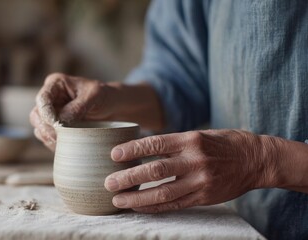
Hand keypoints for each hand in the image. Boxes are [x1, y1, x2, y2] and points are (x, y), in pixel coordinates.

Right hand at [30, 73, 113, 149]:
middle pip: (36, 115)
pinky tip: (64, 146)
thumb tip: (61, 121)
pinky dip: (53, 143)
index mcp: (56, 84)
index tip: (56, 125)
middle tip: (57, 138)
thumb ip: (77, 107)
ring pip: (39, 128)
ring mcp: (51, 113)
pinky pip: (48, 137)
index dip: (46, 113)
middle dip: (45, 128)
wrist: (112, 107)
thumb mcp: (94, 96)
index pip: (43, 99)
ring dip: (48, 138)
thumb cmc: (103, 96)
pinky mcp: (55, 127)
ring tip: (63, 143)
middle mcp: (50, 98)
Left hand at [104, 129, 279, 212]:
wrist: (255, 159)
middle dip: (129, 178)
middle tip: (109, 183)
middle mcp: (195, 160)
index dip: (132, 150)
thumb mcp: (198, 134)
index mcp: (191, 139)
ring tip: (118, 200)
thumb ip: (172, 144)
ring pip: (163, 193)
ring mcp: (200, 181)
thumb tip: (141, 149)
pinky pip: (174, 204)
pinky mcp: (204, 197)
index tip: (114, 155)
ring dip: (137, 198)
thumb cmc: (223, 142)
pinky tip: (138, 207)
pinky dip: (154, 207)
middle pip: (155, 170)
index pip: (155, 143)